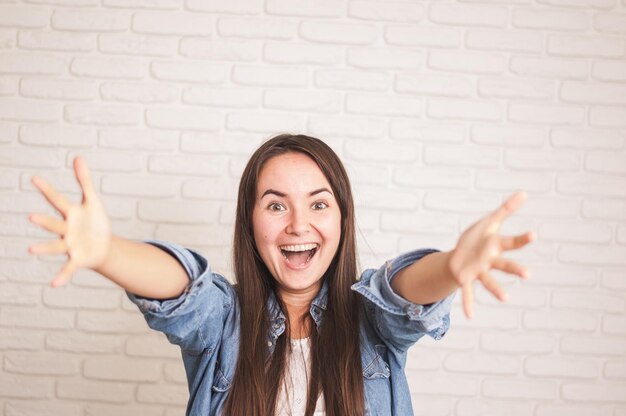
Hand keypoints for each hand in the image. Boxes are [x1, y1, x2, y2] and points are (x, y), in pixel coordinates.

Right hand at [29, 156, 111, 286]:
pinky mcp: (78, 259)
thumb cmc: (94, 222)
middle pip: (55, 224)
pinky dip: (62, 275)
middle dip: (45, 221)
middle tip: (31, 217)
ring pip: (56, 246)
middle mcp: (66, 229)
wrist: (103, 246)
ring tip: (31, 249)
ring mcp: (70, 245)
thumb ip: (84, 180)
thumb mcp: (92, 200)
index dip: (47, 189)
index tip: (34, 178)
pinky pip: (68, 267)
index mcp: (71, 213)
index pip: (57, 199)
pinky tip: (54, 284)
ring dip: (45, 248)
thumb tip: (78, 156)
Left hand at [448, 191, 534, 318]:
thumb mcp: (489, 221)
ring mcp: (479, 271)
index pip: (511, 242)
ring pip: (489, 281)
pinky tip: (470, 316)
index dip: (522, 239)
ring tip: (505, 299)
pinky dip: (468, 303)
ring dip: (496, 289)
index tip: (534, 235)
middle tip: (528, 274)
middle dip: (515, 269)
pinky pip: (467, 292)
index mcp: (495, 245)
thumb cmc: (478, 238)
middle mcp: (490, 261)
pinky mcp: (466, 279)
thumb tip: (524, 193)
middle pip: (505, 265)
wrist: (459, 256)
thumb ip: (506, 209)